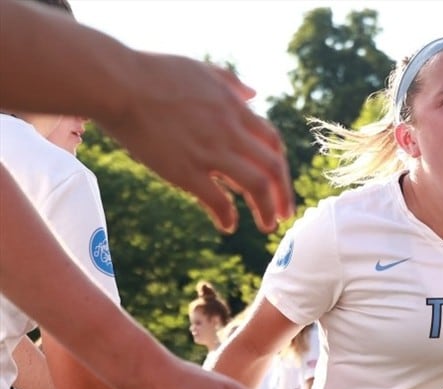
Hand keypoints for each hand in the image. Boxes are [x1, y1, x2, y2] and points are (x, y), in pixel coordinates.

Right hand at [99, 54, 293, 233]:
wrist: (116, 83)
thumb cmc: (153, 73)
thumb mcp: (201, 69)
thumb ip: (231, 82)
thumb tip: (254, 94)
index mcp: (234, 109)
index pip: (273, 143)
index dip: (281, 167)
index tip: (281, 183)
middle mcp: (230, 132)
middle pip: (273, 168)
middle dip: (284, 195)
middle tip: (285, 215)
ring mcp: (209, 152)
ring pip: (256, 186)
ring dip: (267, 210)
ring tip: (267, 226)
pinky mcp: (185, 170)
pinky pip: (218, 200)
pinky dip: (228, 216)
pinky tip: (227, 226)